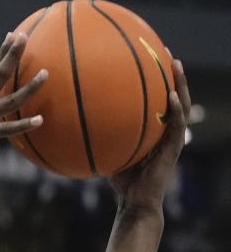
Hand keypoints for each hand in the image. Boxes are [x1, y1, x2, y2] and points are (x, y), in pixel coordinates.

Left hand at [110, 58, 190, 212]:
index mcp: (153, 129)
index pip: (155, 99)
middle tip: (163, 50)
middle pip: (172, 94)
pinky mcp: (174, 149)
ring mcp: (172, 138)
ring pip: (181, 105)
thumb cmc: (120, 180)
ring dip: (180, 84)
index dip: (153, 79)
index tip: (146, 56)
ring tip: (175, 64)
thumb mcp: (108, 152)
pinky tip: (172, 96)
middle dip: (169, 73)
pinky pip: (177, 126)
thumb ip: (98, 137)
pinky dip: (176, 110)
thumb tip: (70, 123)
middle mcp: (165, 130)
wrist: (136, 202)